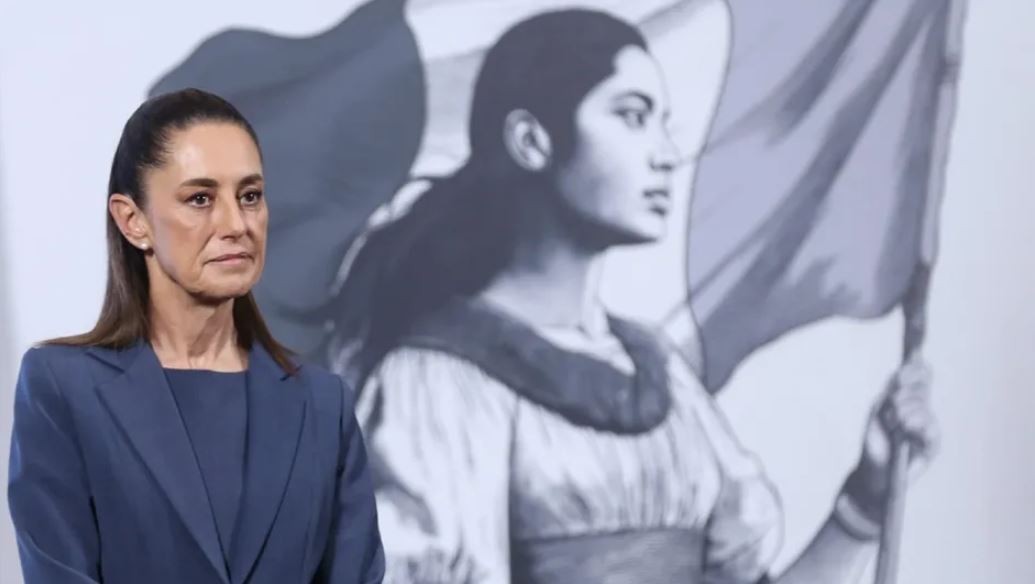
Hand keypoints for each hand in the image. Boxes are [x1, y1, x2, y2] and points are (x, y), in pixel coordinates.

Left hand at [844, 354, 939, 517]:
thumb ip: (892, 392)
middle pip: (921, 387)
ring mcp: (929, 426)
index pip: (922, 375)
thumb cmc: (874, 441)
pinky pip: (931, 427)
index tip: (906, 365)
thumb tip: (902, 374)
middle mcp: (921, 410)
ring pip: (923, 406)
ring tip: (894, 427)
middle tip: (890, 413)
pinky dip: (917, 425)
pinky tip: (907, 431)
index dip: (916, 368)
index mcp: (908, 399)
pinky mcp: (933, 445)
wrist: (873, 471)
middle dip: (902, 394)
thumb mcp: (878, 411)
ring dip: (904, 413)